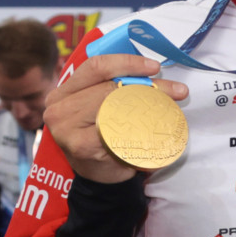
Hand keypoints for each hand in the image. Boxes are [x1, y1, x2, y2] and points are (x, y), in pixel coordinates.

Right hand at [43, 55, 188, 184]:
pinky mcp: (81, 146)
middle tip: (178, 90)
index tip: (155, 67)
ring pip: (115, 107)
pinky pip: (117, 131)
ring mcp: (66, 128)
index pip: (95, 67)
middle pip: (109, 87)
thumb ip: (115, 86)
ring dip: (150, 106)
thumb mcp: (102, 105)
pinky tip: (157, 131)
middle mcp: (58, 108)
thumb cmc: (102, 135)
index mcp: (63, 92)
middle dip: (149, 87)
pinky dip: (140, 129)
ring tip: (172, 108)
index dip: (127, 62)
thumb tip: (153, 69)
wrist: (98, 173)